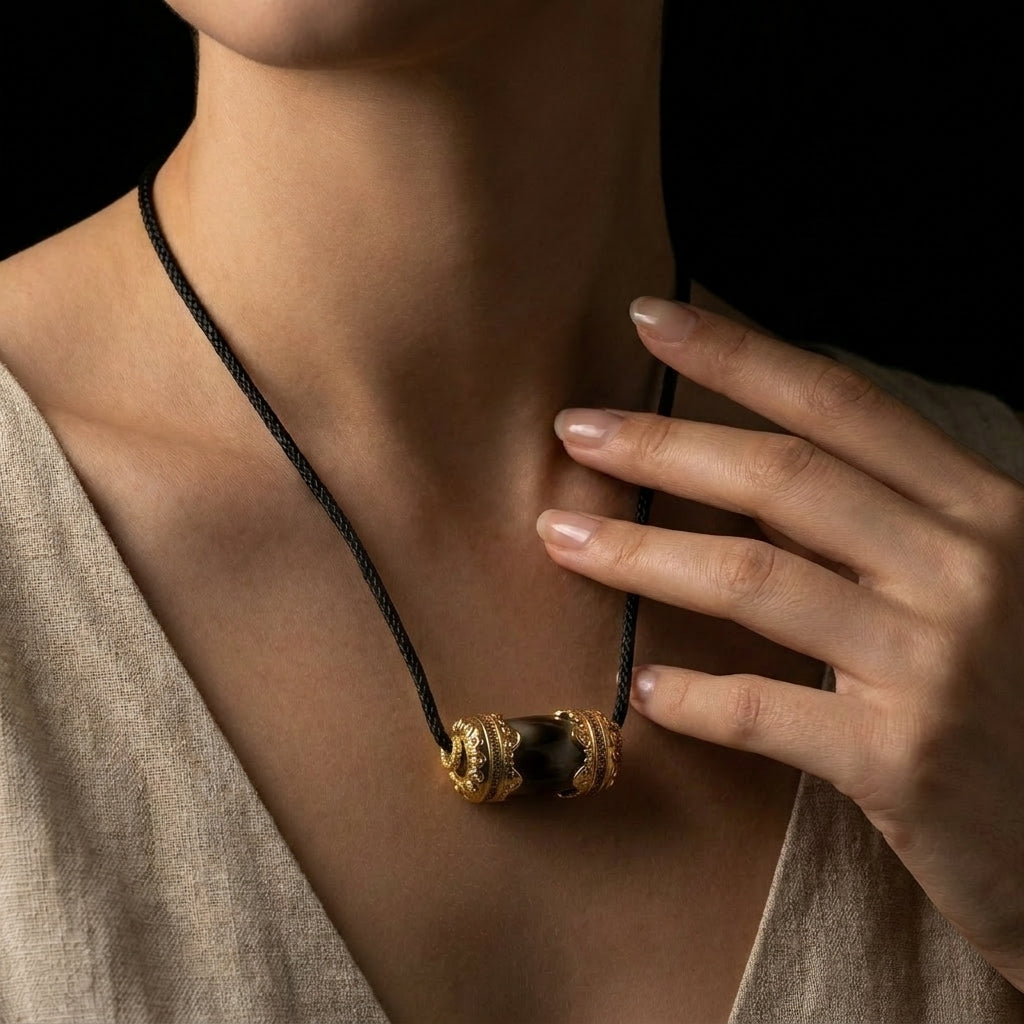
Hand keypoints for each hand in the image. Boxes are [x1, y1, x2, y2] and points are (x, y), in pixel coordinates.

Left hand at [535, 296, 1023, 990]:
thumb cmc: (1009, 697)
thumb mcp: (967, 582)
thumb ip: (877, 522)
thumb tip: (742, 469)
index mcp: (981, 509)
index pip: (840, 404)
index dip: (738, 354)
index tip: (650, 318)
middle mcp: (966, 567)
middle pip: (783, 476)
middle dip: (663, 445)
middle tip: (573, 431)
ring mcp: (937, 662)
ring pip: (756, 579)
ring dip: (641, 554)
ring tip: (562, 540)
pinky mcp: (908, 759)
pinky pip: (769, 710)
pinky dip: (695, 698)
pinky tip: (646, 687)